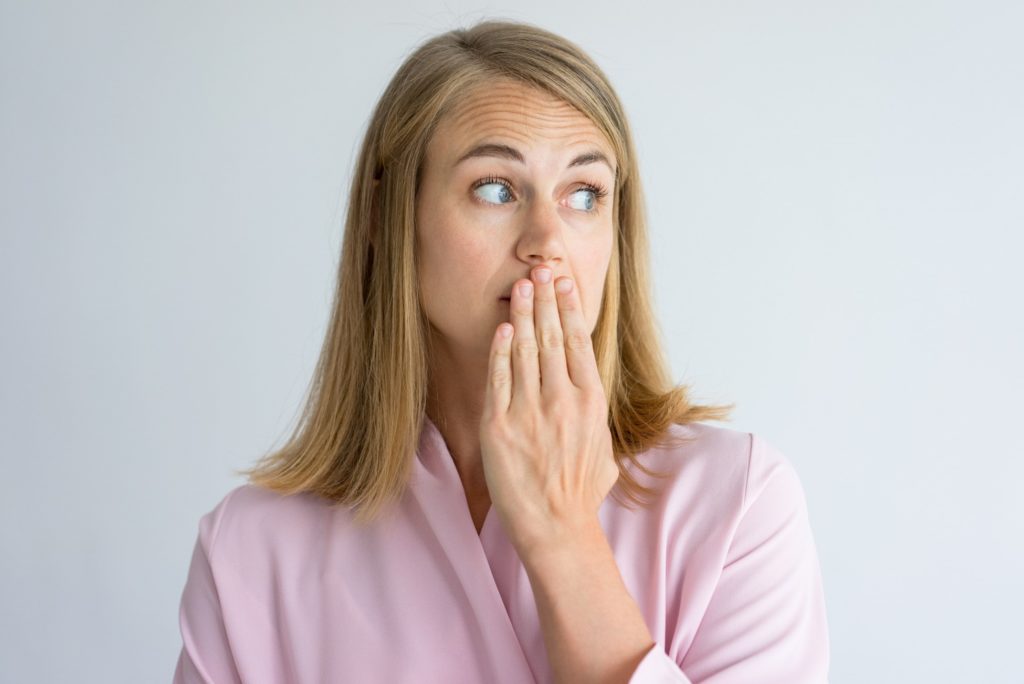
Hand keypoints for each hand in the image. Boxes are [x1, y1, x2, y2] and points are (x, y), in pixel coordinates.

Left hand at [480, 265, 618, 558]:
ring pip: (526, 351)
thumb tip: (591, 396)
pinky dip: (501, 351)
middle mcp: (562, 400)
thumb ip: (595, 416)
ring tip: (520, 286)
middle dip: (545, 299)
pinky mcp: (501, 426)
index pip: (579, 342)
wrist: (555, 527)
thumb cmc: (581, 492)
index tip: (564, 283)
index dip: (570, 308)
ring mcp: (530, 411)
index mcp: (591, 402)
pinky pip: (500, 379)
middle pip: (552, 337)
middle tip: (539, 270)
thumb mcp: (605, 448)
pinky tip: (502, 328)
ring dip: (523, 314)